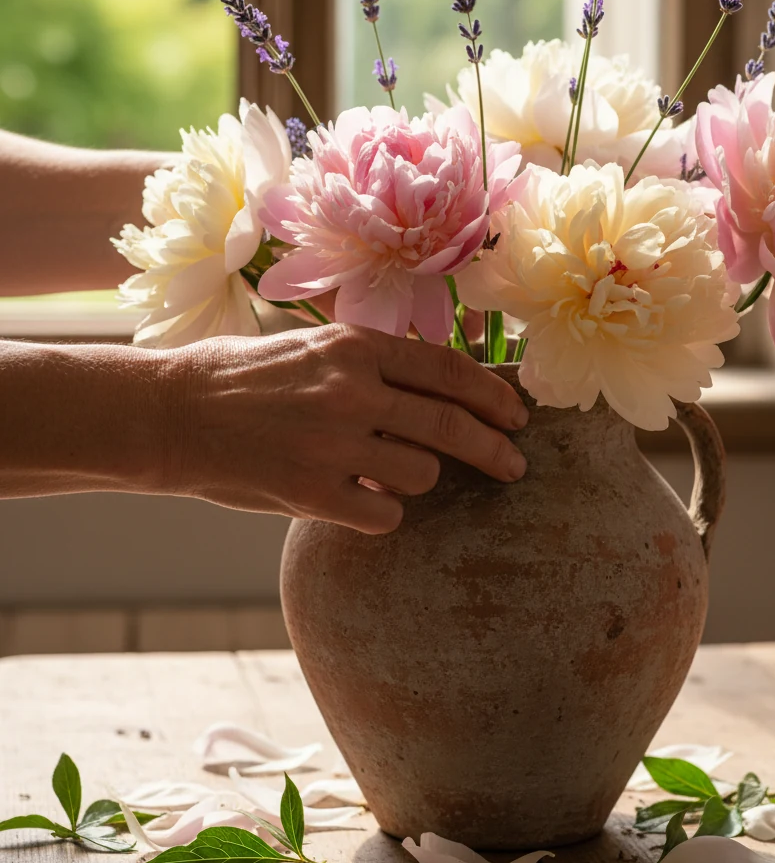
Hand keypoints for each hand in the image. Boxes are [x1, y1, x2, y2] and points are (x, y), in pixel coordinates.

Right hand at [168, 325, 527, 532]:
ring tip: (385, 473)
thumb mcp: (310, 348)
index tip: (517, 416)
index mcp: (354, 348)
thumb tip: (439, 390)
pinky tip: (360, 502)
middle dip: (495, 450)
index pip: (449, 371)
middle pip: (452, 425)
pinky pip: (384, 514)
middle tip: (515, 467)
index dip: (494, 395)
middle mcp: (352, 390)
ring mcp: (333, 443)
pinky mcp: (311, 492)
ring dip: (418, 480)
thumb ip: (371, 365)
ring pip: (423, 473)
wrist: (170, 413)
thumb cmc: (240, 377)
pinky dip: (382, 513)